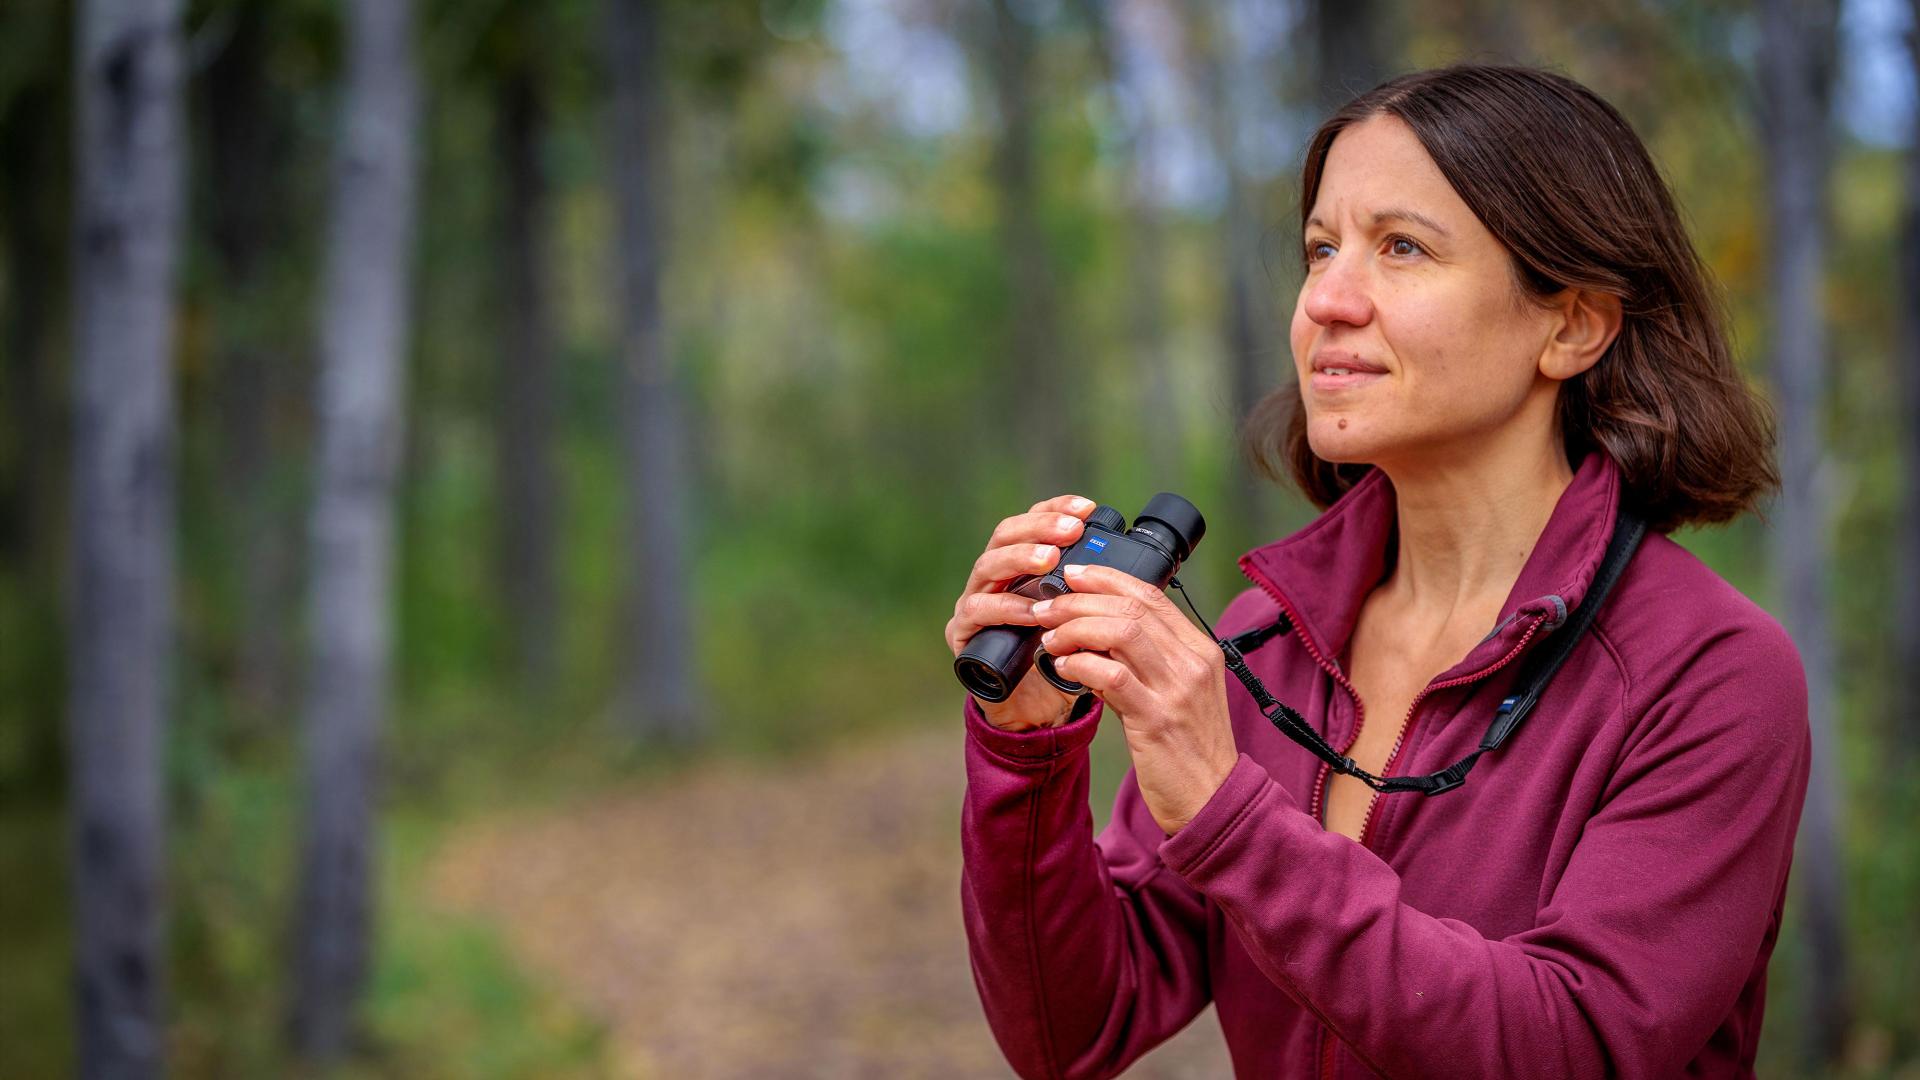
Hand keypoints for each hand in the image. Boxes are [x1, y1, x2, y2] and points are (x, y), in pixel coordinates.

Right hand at [945, 494, 1098, 730]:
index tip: (1087, 508)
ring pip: (986, 567)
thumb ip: (1094, 593)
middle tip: (1071, 531)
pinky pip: (977, 613)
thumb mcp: (1081, 618)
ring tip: (1051, 562)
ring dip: (1019, 560)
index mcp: (1020, 566)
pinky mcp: (962, 634)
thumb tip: (1134, 566)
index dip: (1056, 510)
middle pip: (1005, 535)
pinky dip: (1004, 609)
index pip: (1033, 523)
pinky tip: (1031, 611)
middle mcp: (993, 577)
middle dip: (1038, 529)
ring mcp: (973, 602)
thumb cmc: (1060, 656)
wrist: (1035, 706)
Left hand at [1032, 563, 1238, 832]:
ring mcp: (1177, 690)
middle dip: (1081, 600)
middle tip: (1047, 607)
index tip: (1073, 575)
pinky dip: (1080, 665)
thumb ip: (1147, 661)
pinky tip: (1063, 669)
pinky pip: (1111, 676)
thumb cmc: (1189, 748)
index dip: (1107, 579)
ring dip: (1075, 628)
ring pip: (1121, 632)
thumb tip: (1096, 633)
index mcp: (1200, 650)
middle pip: (1132, 607)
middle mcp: (1193, 662)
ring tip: (1050, 638)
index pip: (1151, 595)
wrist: (1214, 800)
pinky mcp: (1157, 720)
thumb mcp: (1177, 693)